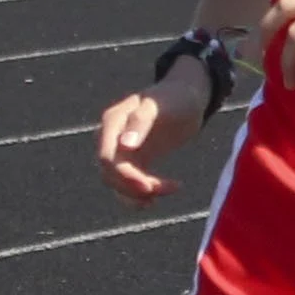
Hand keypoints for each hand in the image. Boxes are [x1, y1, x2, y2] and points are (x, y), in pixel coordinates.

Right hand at [98, 84, 192, 200]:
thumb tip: (124, 145)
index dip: (124, 176)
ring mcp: (121, 151)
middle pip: (110, 174)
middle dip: (133, 188)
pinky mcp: (134, 162)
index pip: (107, 158)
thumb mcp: (160, 106)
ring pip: (117, 184)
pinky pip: (128, 186)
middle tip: (163, 189)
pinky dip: (139, 196)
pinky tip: (157, 196)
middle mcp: (111, 138)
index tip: (149, 187)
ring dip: (138, 194)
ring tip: (167, 189)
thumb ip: (140, 121)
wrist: (187, 98)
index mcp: (113, 122)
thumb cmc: (174, 98)